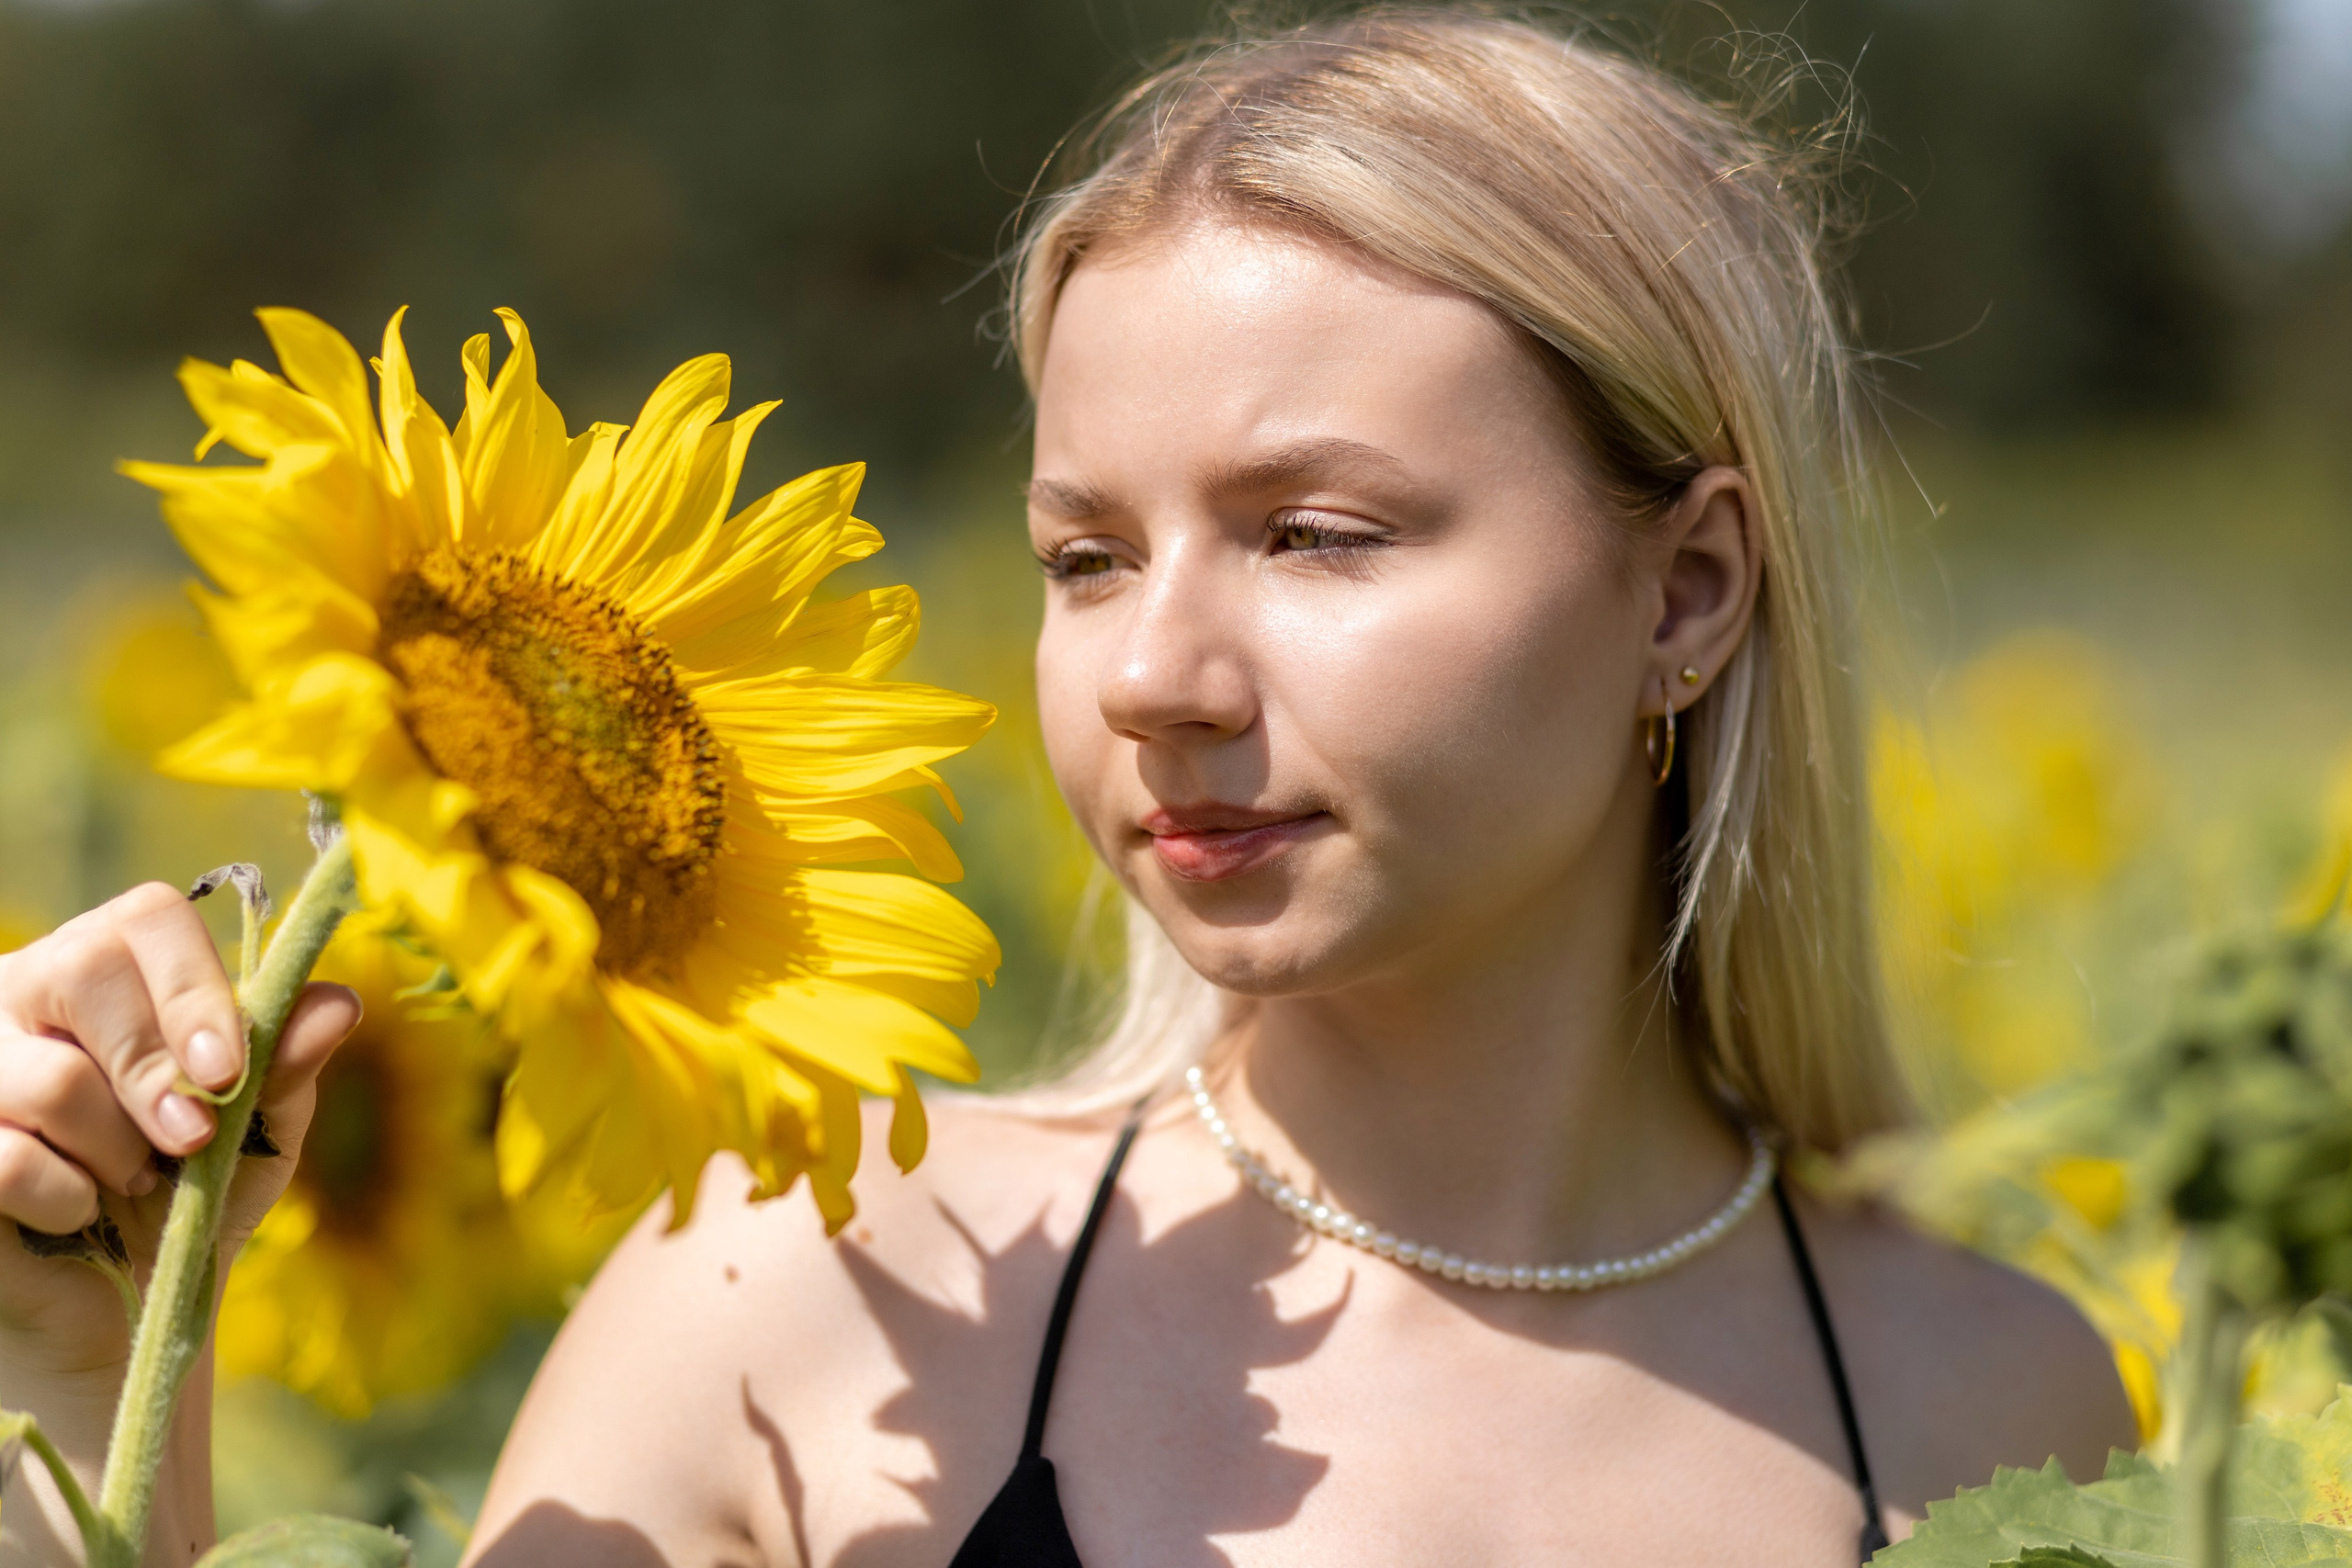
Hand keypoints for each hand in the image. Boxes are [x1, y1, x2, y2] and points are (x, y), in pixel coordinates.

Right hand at [0, 881, 359, 1379]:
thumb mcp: (260, 1124)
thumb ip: (288, 1061)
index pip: (145, 916)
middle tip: (189, 1138)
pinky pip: (9, 1157)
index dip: (193, 987)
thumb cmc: (194, 1187)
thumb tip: (340, 1004)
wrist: (128, 1296)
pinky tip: (78, 1214)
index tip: (227, 1071)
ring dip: (117, 1149)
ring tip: (134, 1179)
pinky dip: (67, 1200)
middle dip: (155, 1066)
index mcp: (108, 965)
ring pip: (50, 1077)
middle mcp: (22, 992)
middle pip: (82, 967)